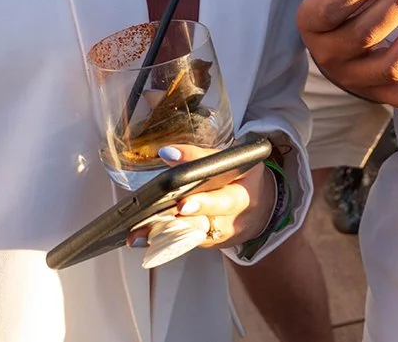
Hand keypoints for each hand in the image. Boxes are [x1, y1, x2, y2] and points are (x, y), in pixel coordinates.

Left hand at [134, 145, 277, 255]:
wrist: (259, 207)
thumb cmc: (242, 178)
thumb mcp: (232, 160)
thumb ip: (202, 156)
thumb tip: (167, 153)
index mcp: (243, 195)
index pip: (224, 199)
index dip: (204, 203)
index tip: (183, 203)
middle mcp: (232, 221)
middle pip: (205, 225)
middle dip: (180, 223)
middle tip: (155, 224)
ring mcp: (219, 236)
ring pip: (190, 237)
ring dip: (164, 235)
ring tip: (139, 233)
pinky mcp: (207, 244)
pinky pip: (185, 243)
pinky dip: (164, 240)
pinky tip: (144, 238)